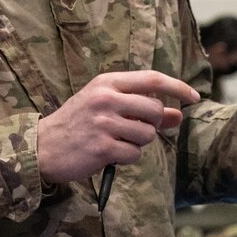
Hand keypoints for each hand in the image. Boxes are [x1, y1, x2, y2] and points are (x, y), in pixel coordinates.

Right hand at [37, 71, 197, 184]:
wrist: (42, 146)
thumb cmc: (78, 123)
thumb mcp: (106, 106)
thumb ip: (140, 107)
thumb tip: (178, 115)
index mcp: (107, 83)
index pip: (153, 79)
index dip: (178, 87)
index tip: (194, 97)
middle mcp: (106, 99)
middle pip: (155, 110)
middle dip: (154, 124)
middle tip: (134, 129)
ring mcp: (103, 123)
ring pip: (147, 134)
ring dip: (138, 142)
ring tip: (116, 141)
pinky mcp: (102, 148)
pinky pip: (135, 154)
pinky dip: (127, 157)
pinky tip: (110, 153)